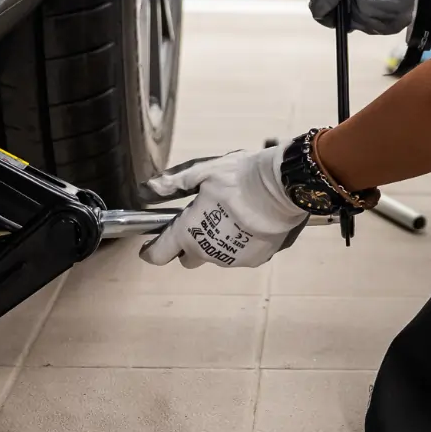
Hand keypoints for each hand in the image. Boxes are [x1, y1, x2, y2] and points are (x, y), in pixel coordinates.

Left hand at [140, 144, 308, 268]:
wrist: (283, 188)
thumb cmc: (239, 177)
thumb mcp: (203, 172)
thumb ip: (173, 184)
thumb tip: (147, 190)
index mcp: (189, 232)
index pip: (159, 255)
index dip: (151, 252)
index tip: (149, 247)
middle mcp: (207, 252)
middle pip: (188, 258)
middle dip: (188, 244)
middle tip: (199, 220)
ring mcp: (232, 259)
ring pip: (214, 256)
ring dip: (215, 243)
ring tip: (229, 217)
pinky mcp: (255, 259)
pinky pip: (238, 255)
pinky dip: (238, 243)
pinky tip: (248, 224)